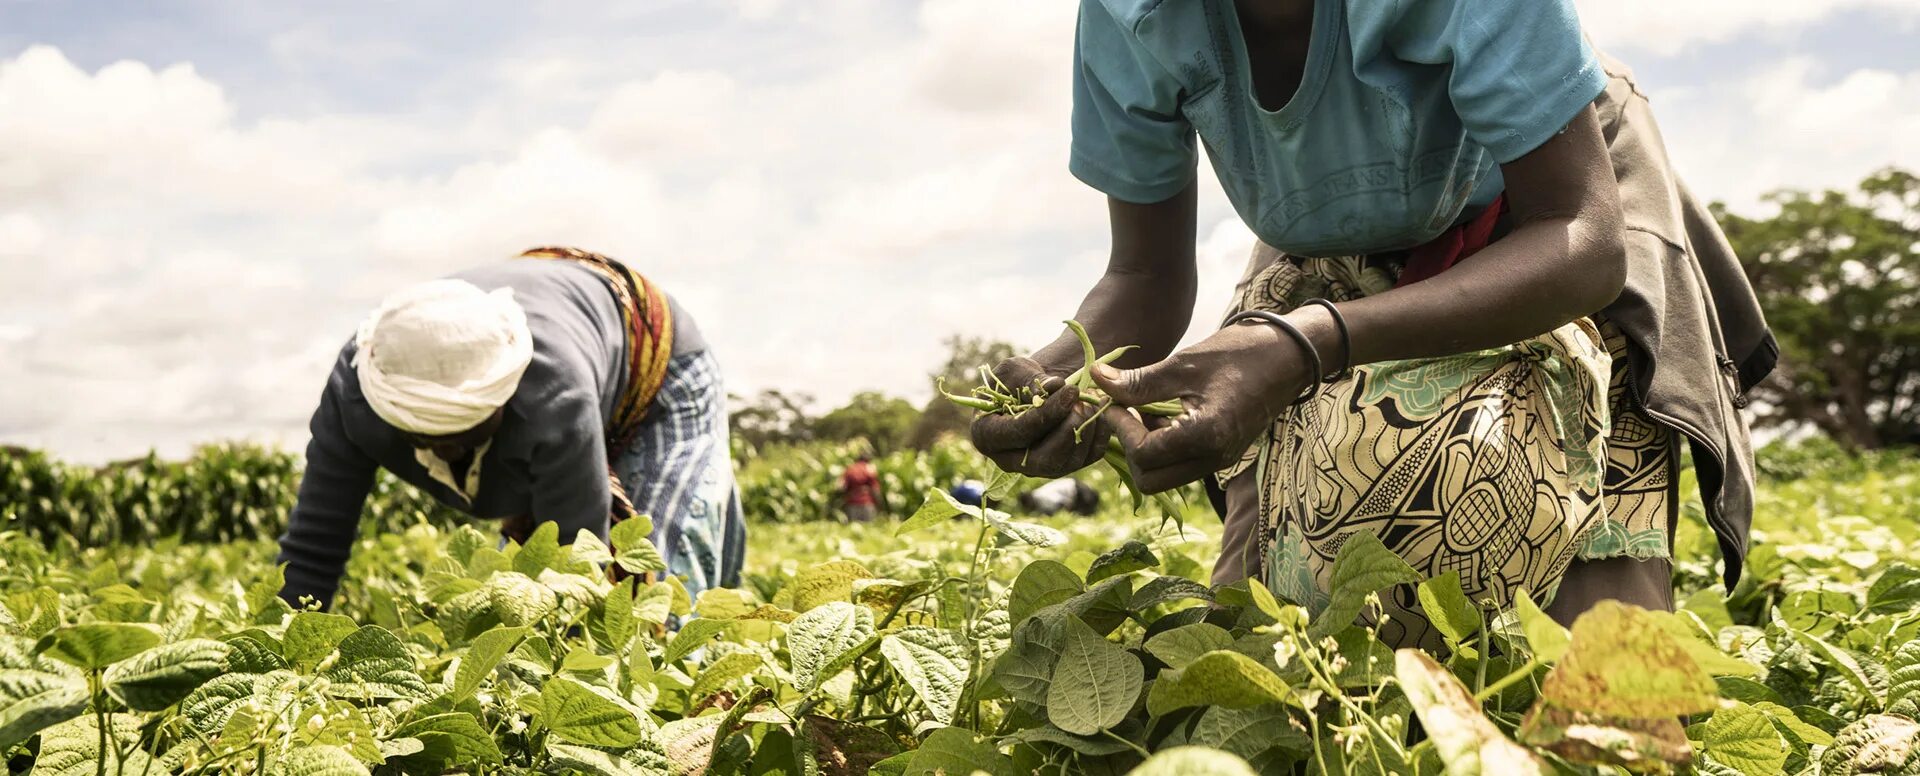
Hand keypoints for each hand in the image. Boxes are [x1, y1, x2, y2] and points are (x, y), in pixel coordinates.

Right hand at [968, 356, 1110, 477]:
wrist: (1034, 391)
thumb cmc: (1016, 379)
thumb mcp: (1015, 370)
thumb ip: (1028, 380)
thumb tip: (1049, 390)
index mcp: (986, 436)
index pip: (1018, 433)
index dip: (1046, 414)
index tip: (1070, 391)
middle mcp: (1010, 460)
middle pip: (1043, 460)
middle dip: (1068, 430)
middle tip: (1083, 402)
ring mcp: (1038, 468)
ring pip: (1067, 463)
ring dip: (1086, 431)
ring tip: (1091, 401)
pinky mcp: (1063, 465)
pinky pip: (1087, 458)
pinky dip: (1099, 434)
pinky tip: (1101, 410)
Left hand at [1093, 321, 1313, 492]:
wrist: (1289, 356)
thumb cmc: (1239, 353)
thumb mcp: (1184, 364)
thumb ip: (1139, 382)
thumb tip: (1097, 381)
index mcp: (1207, 436)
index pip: (1144, 454)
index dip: (1120, 427)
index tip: (1111, 400)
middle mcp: (1214, 458)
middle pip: (1150, 480)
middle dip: (1129, 448)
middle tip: (1124, 411)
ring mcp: (1220, 461)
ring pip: (1165, 476)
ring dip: (1145, 449)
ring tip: (1143, 409)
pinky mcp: (1222, 455)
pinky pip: (1181, 464)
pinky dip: (1163, 447)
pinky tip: (1162, 414)